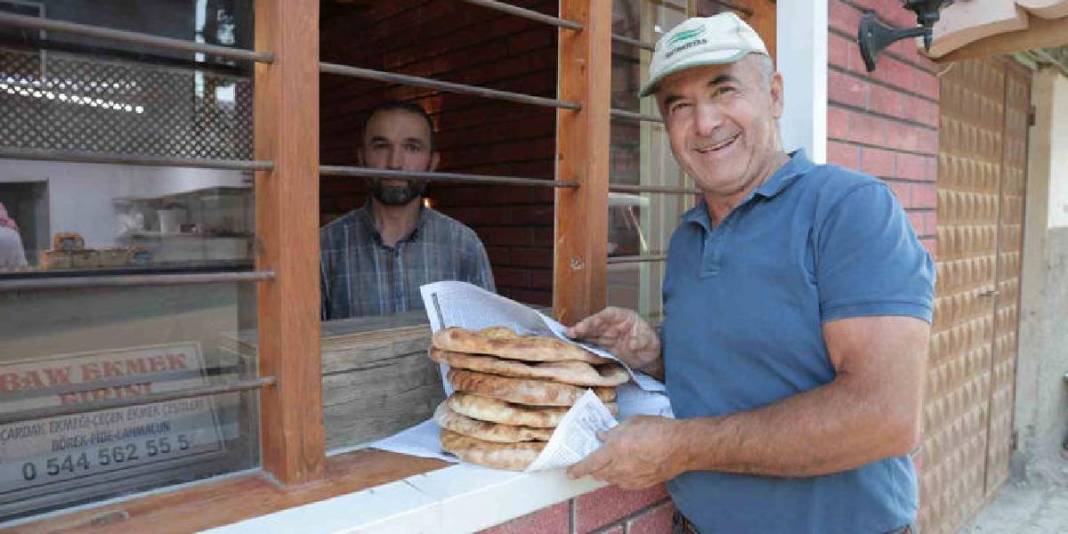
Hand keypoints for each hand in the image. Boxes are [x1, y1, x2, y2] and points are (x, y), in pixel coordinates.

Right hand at [566, 307, 660, 370]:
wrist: (650, 356)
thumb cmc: (650, 344)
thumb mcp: (649, 341)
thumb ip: (640, 340)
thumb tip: (632, 343)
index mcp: (623, 317)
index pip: (608, 315)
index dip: (597, 319)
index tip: (588, 324)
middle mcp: (612, 324)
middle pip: (596, 323)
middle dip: (584, 326)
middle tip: (571, 331)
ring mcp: (606, 334)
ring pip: (590, 332)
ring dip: (579, 334)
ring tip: (567, 336)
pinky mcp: (603, 345)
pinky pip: (591, 342)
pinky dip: (582, 343)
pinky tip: (573, 344)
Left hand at [566, 416, 686, 489]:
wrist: (681, 446)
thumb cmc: (657, 429)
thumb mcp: (632, 422)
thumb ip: (614, 431)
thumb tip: (601, 436)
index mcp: (615, 450)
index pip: (589, 464)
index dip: (577, 469)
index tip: (569, 472)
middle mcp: (620, 467)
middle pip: (598, 474)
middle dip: (593, 469)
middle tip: (594, 460)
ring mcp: (631, 478)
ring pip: (611, 479)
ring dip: (607, 472)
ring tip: (613, 461)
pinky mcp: (641, 484)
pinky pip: (624, 483)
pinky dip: (621, 476)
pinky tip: (628, 467)